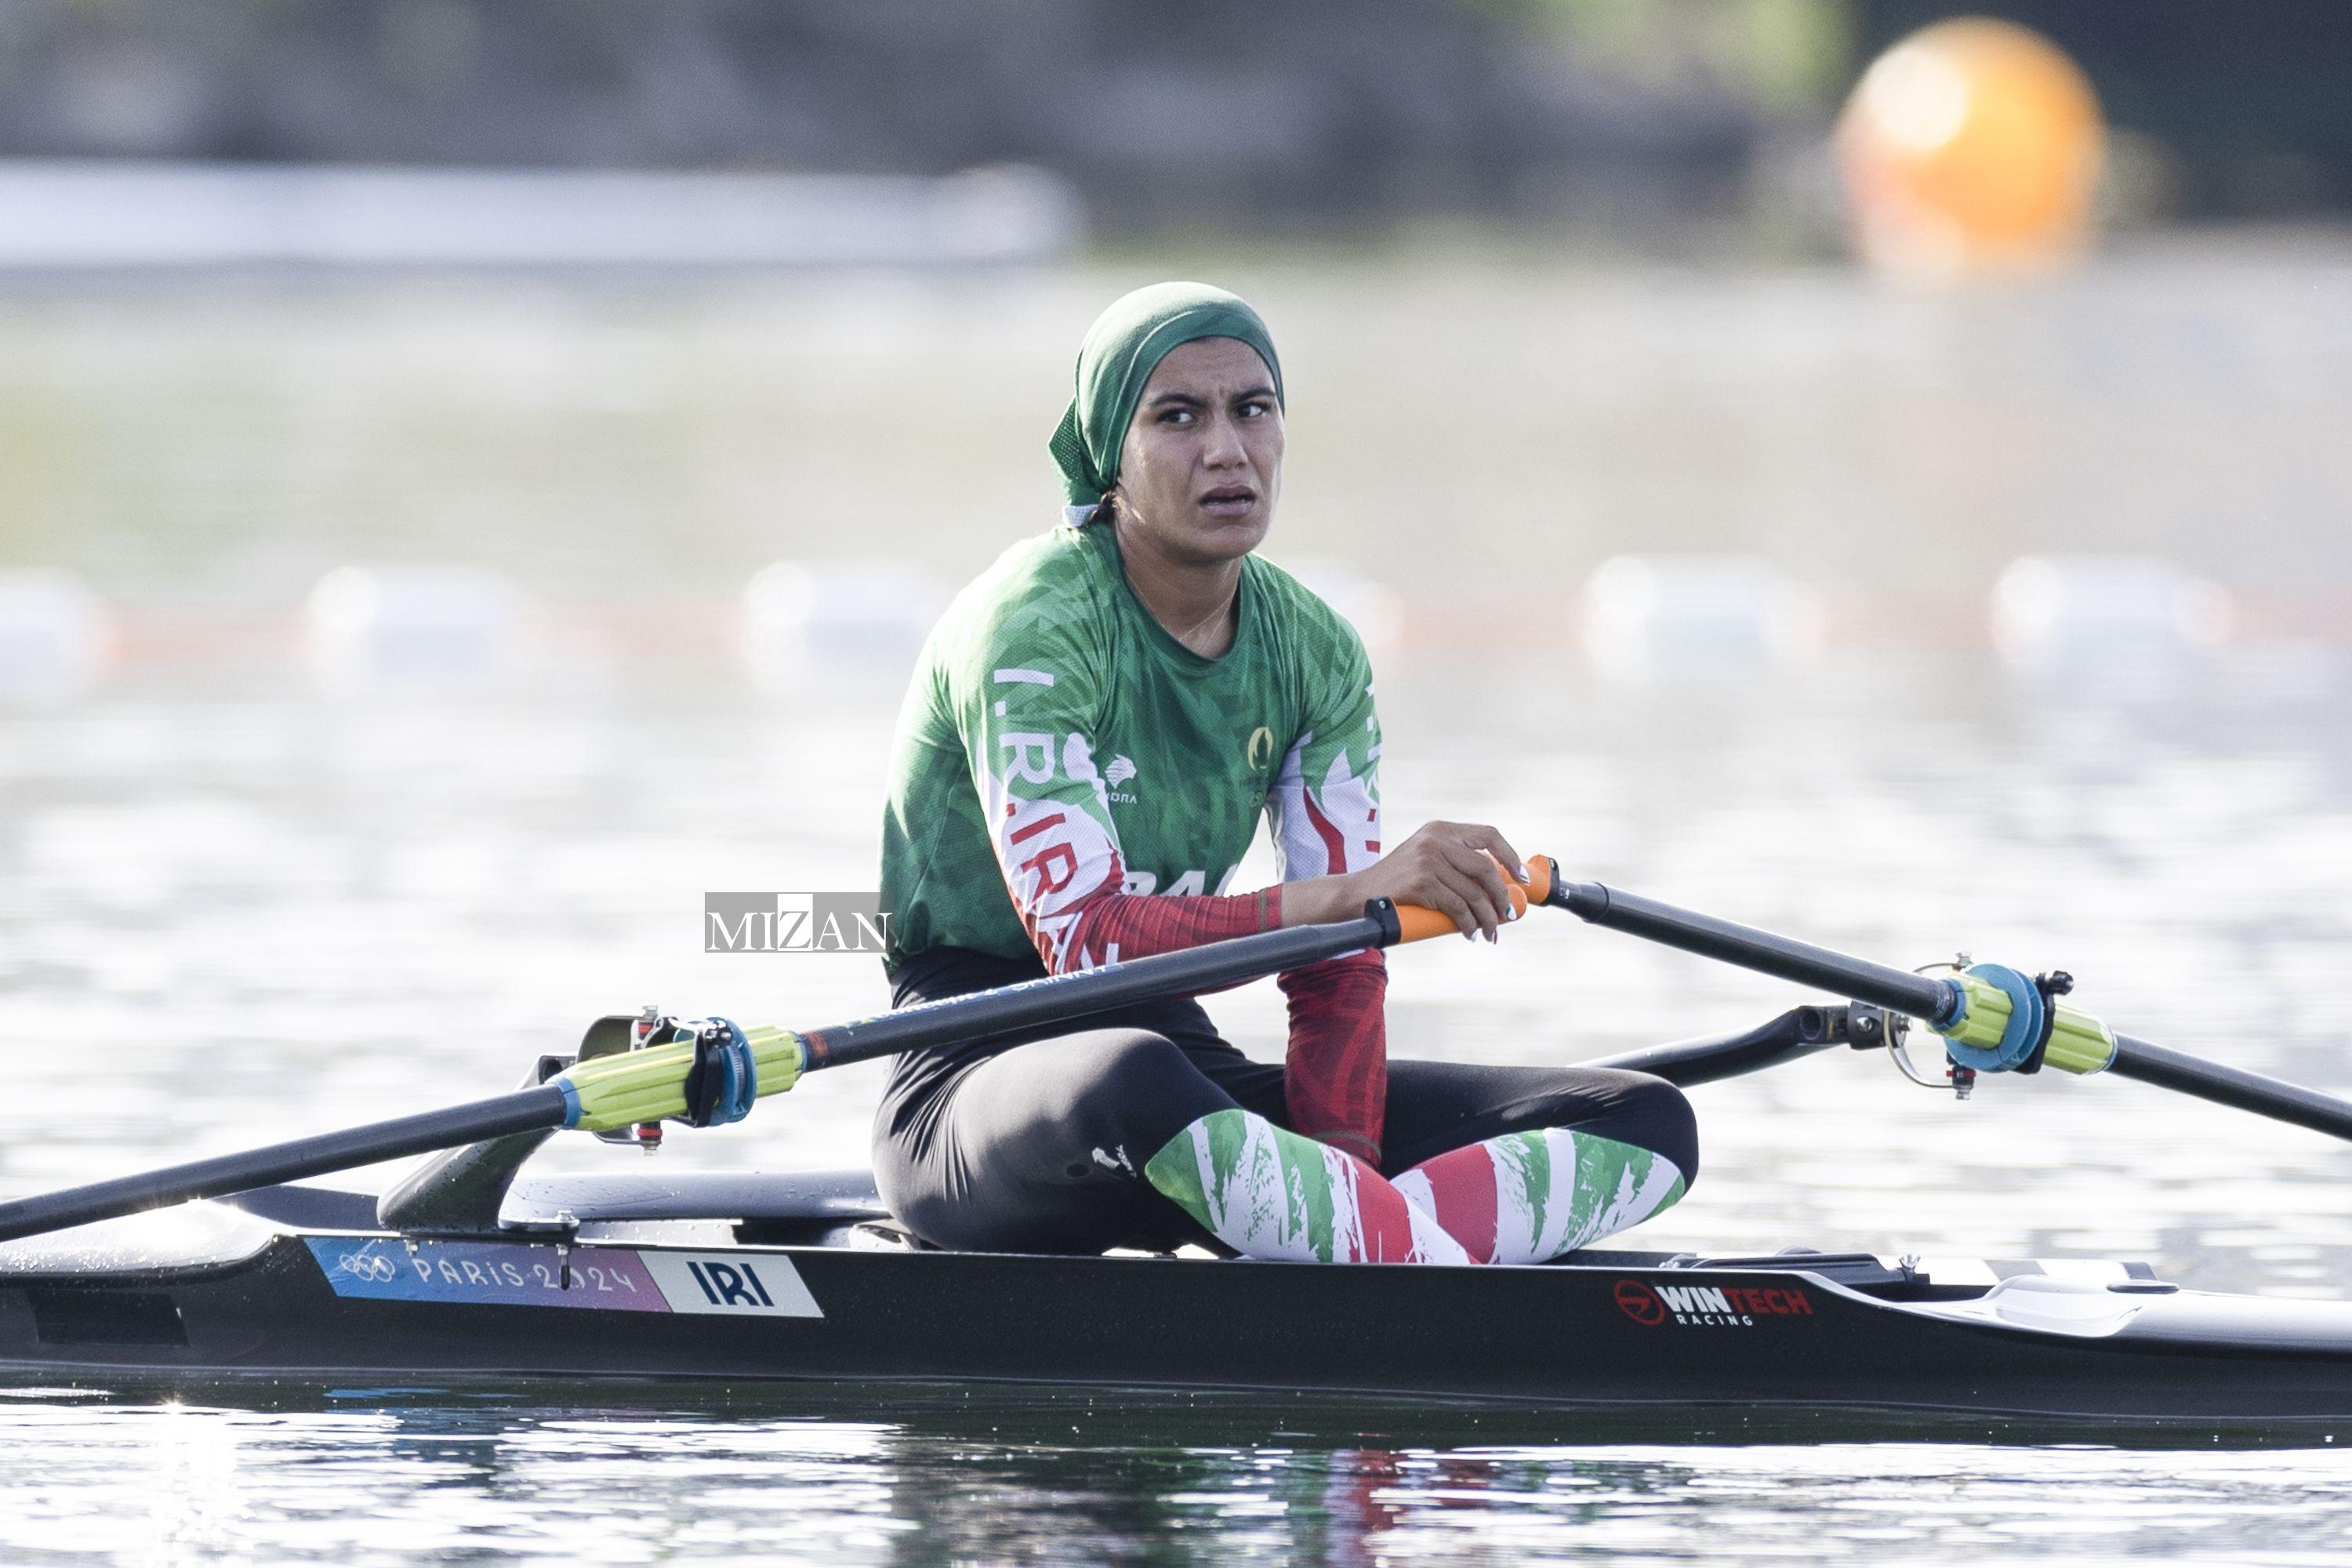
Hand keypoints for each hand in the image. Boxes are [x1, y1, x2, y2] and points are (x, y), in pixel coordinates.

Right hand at [1287, 821, 1524, 941]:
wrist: (1358, 894)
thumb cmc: (1398, 884)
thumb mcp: (1426, 860)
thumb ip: (1455, 863)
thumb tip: (1500, 887)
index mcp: (1440, 829)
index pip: (1488, 834)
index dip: (1510, 856)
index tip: (1521, 879)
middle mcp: (1435, 840)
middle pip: (1486, 867)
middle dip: (1501, 896)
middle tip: (1507, 915)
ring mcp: (1427, 860)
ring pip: (1473, 893)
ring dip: (1486, 918)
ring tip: (1488, 933)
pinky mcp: (1421, 883)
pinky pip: (1457, 908)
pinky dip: (1468, 925)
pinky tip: (1469, 933)